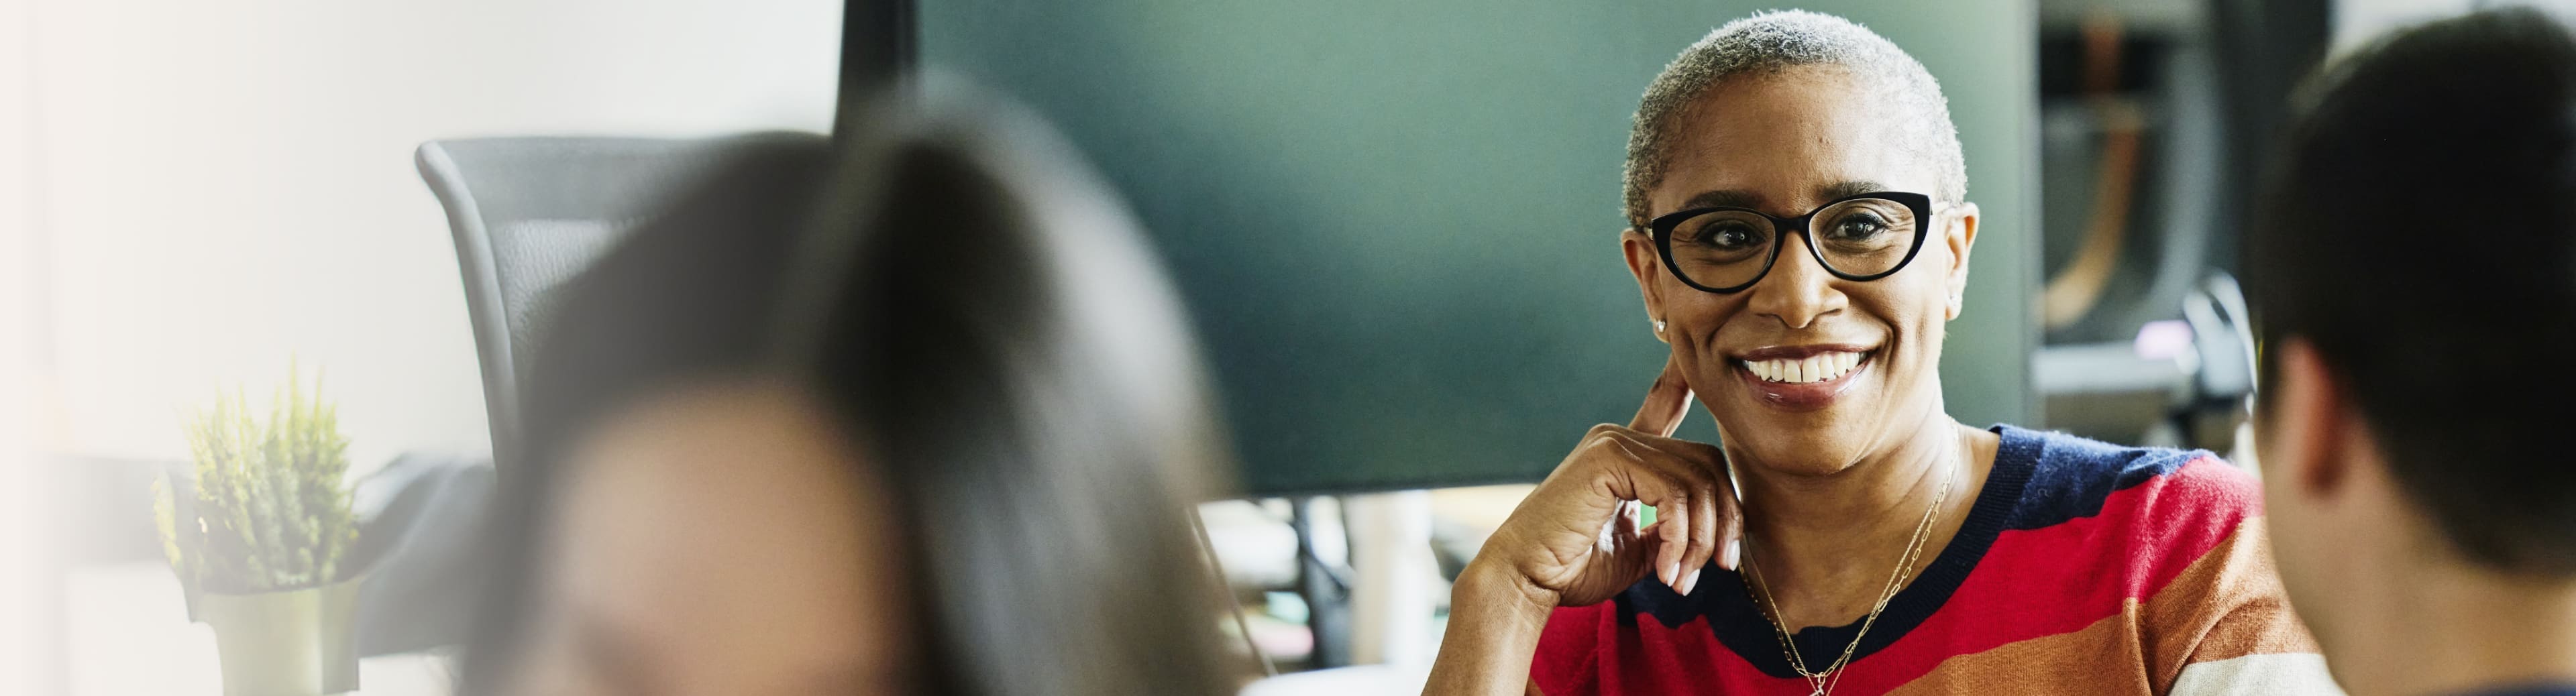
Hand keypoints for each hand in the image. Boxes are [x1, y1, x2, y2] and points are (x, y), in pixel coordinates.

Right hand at [1469, 355, 1741, 606]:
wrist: (1525, 577)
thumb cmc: (1573, 567)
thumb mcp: (1638, 549)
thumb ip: (1671, 530)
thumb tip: (1710, 533)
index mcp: (1623, 455)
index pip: (1663, 406)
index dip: (1682, 382)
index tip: (1692, 363)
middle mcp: (1619, 439)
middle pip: (1707, 463)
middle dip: (1724, 519)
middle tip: (1718, 565)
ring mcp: (1613, 444)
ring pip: (1697, 482)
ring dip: (1701, 538)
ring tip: (1681, 577)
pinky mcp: (1607, 459)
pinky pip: (1673, 493)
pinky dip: (1679, 536)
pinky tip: (1665, 569)